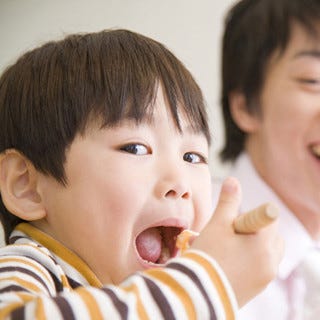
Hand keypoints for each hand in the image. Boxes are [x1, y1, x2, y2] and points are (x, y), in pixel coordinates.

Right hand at [192, 177, 283, 305]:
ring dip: (254, 245)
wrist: (197, 293)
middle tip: (231, 235)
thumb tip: (233, 180)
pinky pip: (262, 266)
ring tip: (230, 248)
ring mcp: (266, 276)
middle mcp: (271, 261)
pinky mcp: (258, 287)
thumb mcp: (217, 224)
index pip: (269, 217)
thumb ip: (228, 202)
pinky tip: (230, 261)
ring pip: (268, 251)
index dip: (251, 215)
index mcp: (264, 243)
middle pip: (271, 234)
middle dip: (254, 229)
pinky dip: (251, 260)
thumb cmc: (207, 255)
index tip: (235, 222)